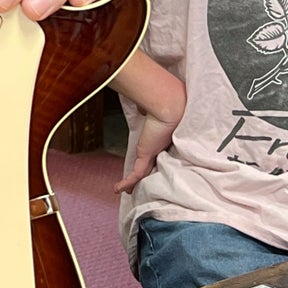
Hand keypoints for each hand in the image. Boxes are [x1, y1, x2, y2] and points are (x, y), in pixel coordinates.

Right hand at [112, 50, 185, 192]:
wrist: (169, 103)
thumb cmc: (165, 100)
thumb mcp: (152, 104)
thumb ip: (145, 103)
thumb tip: (140, 95)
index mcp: (162, 137)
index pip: (158, 151)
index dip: (155, 159)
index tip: (152, 163)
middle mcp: (160, 148)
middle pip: (154, 166)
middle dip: (150, 176)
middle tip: (145, 185)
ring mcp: (154, 154)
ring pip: (145, 174)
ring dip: (137, 184)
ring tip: (130, 192)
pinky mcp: (146, 157)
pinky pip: (135, 175)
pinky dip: (126, 183)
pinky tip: (118, 190)